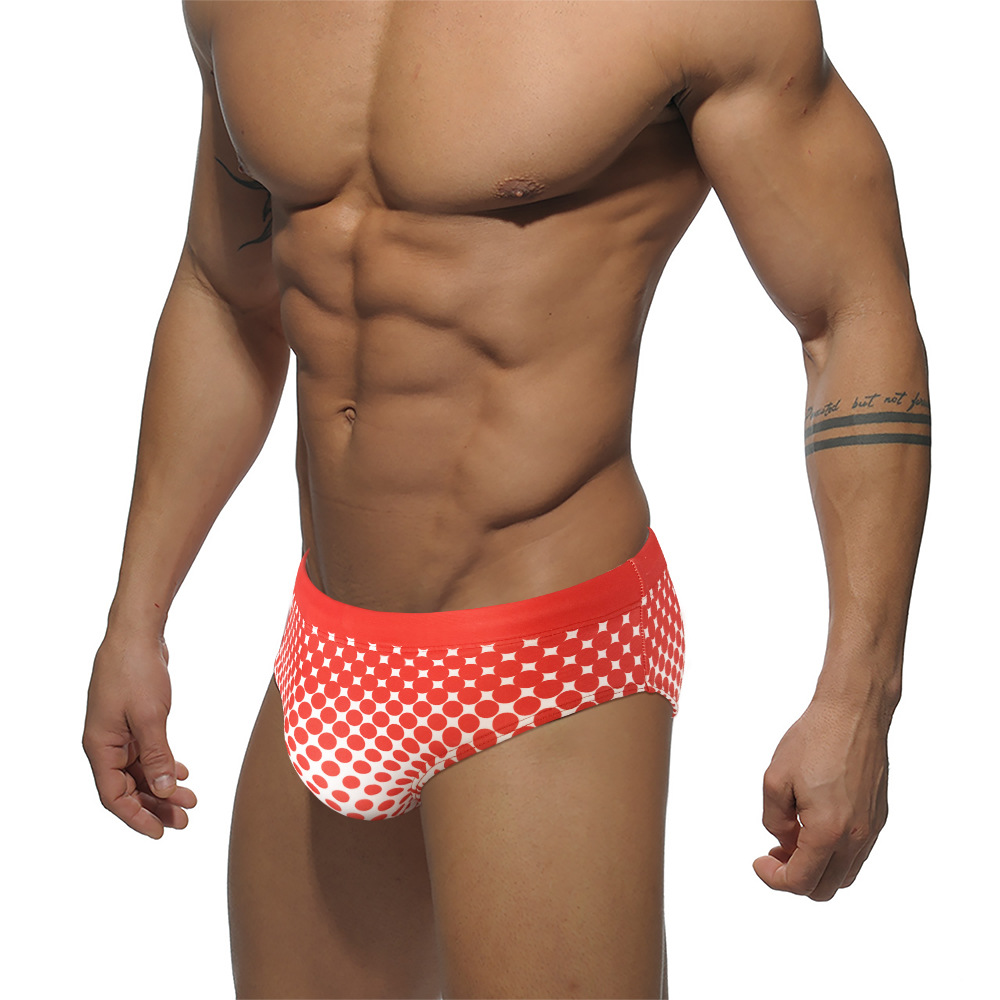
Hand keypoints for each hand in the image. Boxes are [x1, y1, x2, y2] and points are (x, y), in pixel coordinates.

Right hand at [82, 629, 196, 837]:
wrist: (137, 634)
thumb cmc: (137, 672)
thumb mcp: (151, 717)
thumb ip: (157, 756)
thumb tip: (164, 790)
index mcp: (100, 747)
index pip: (114, 796)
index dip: (136, 817)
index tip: (160, 833)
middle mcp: (105, 743)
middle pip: (128, 787)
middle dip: (156, 805)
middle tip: (185, 820)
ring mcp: (118, 731)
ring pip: (140, 770)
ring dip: (163, 786)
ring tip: (190, 801)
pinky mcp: (133, 720)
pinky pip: (146, 752)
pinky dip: (164, 763)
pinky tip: (183, 773)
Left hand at [753, 696, 888, 900]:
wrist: (854, 713)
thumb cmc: (814, 740)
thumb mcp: (775, 779)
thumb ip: (774, 820)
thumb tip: (784, 840)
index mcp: (829, 832)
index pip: (801, 881)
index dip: (774, 878)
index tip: (760, 860)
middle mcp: (856, 837)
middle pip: (825, 888)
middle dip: (795, 877)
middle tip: (774, 852)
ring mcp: (872, 829)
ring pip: (844, 875)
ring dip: (817, 868)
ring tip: (792, 839)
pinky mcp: (878, 817)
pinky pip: (857, 853)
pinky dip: (834, 853)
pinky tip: (814, 826)